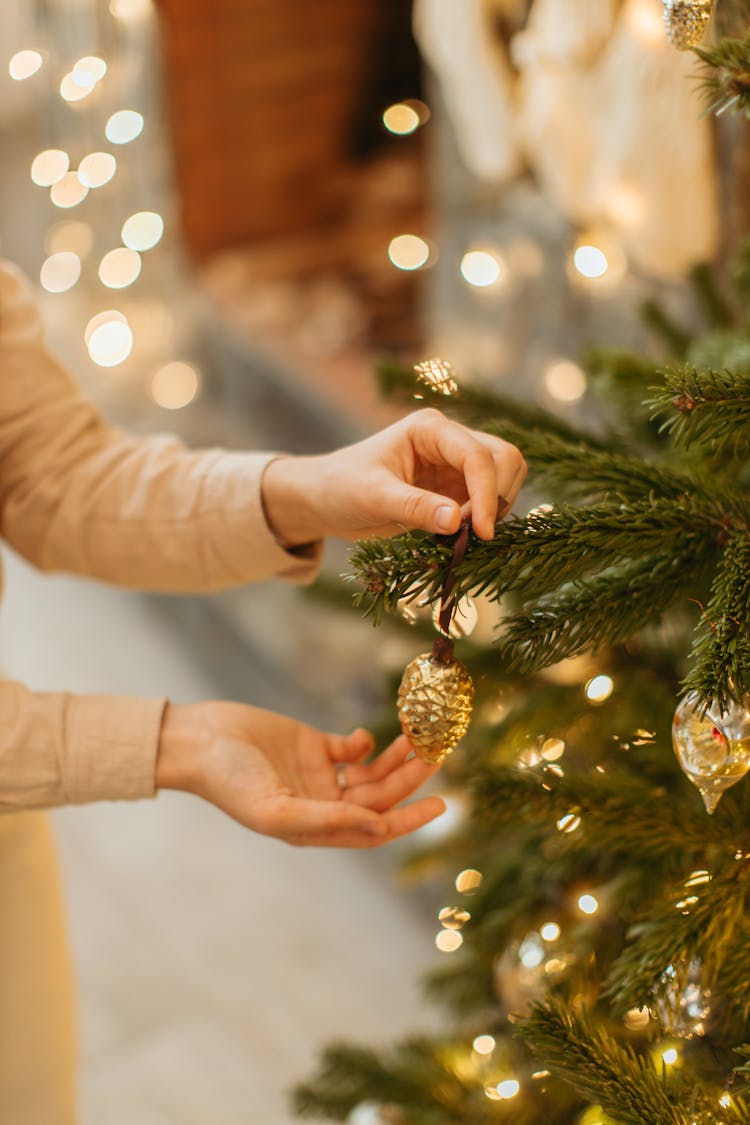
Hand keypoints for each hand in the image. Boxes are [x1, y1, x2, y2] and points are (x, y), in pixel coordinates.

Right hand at [156, 700, 445, 847]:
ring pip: (371, 772)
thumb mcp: (277, 809)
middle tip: (436, 756)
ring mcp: (318, 775)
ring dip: (395, 758)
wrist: (198, 740)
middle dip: (408, 779)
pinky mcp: (312, 745)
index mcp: (314, 828)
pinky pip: (351, 749)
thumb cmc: (229, 781)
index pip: (374, 830)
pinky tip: (364, 737)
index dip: (408, 820)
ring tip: (418, 740)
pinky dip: (364, 743)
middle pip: (378, 797)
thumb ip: (329, 820)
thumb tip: (379, 826)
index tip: (440, 805)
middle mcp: (321, 804)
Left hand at [261, 407, 526, 544]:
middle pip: (504, 459)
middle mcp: (449, 440)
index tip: (482, 532)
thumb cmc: (341, 488)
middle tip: (471, 534)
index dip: (486, 493)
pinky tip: (461, 536)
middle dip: (496, 497)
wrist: (326, 498)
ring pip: (504, 477)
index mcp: (429, 429)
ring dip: (496, 508)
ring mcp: (456, 463)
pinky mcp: (457, 487)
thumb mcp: (373, 498)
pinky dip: (486, 518)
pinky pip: (489, 499)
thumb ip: (414, 507)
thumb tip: (456, 520)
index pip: (477, 455)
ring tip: (463, 535)